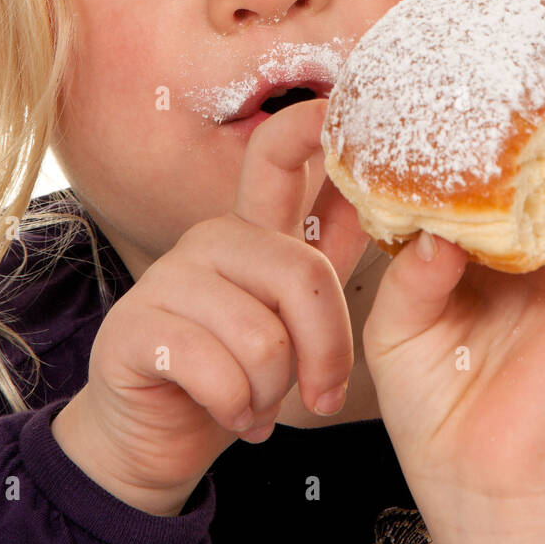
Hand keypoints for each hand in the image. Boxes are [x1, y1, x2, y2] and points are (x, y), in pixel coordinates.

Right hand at [52, 98, 367, 512]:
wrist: (152, 440)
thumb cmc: (233, 378)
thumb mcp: (291, 323)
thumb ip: (329, 274)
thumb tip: (409, 228)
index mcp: (257, 233)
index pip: (279, 157)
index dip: (309, 126)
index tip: (339, 104)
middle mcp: (213, 240)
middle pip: (301, 272)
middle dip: (325, 350)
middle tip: (320, 395)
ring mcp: (169, 277)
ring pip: (264, 338)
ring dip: (269, 394)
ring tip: (252, 404)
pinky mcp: (134, 326)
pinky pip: (219, 373)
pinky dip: (234, 411)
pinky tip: (225, 414)